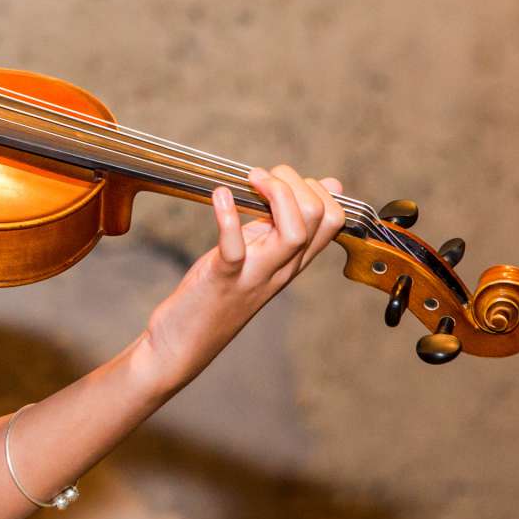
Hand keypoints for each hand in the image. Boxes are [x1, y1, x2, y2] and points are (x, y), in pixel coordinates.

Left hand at [139, 164, 347, 395]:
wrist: (184, 342)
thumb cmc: (218, 293)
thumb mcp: (258, 254)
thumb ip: (284, 224)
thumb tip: (326, 186)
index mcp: (293, 261)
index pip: (334, 220)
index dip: (315, 190)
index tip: (283, 180)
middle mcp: (282, 269)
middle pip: (320, 220)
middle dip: (297, 184)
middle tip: (263, 177)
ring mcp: (254, 276)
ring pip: (294, 233)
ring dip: (277, 195)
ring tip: (251, 179)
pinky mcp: (222, 280)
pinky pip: (235, 248)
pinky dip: (229, 218)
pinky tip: (219, 195)